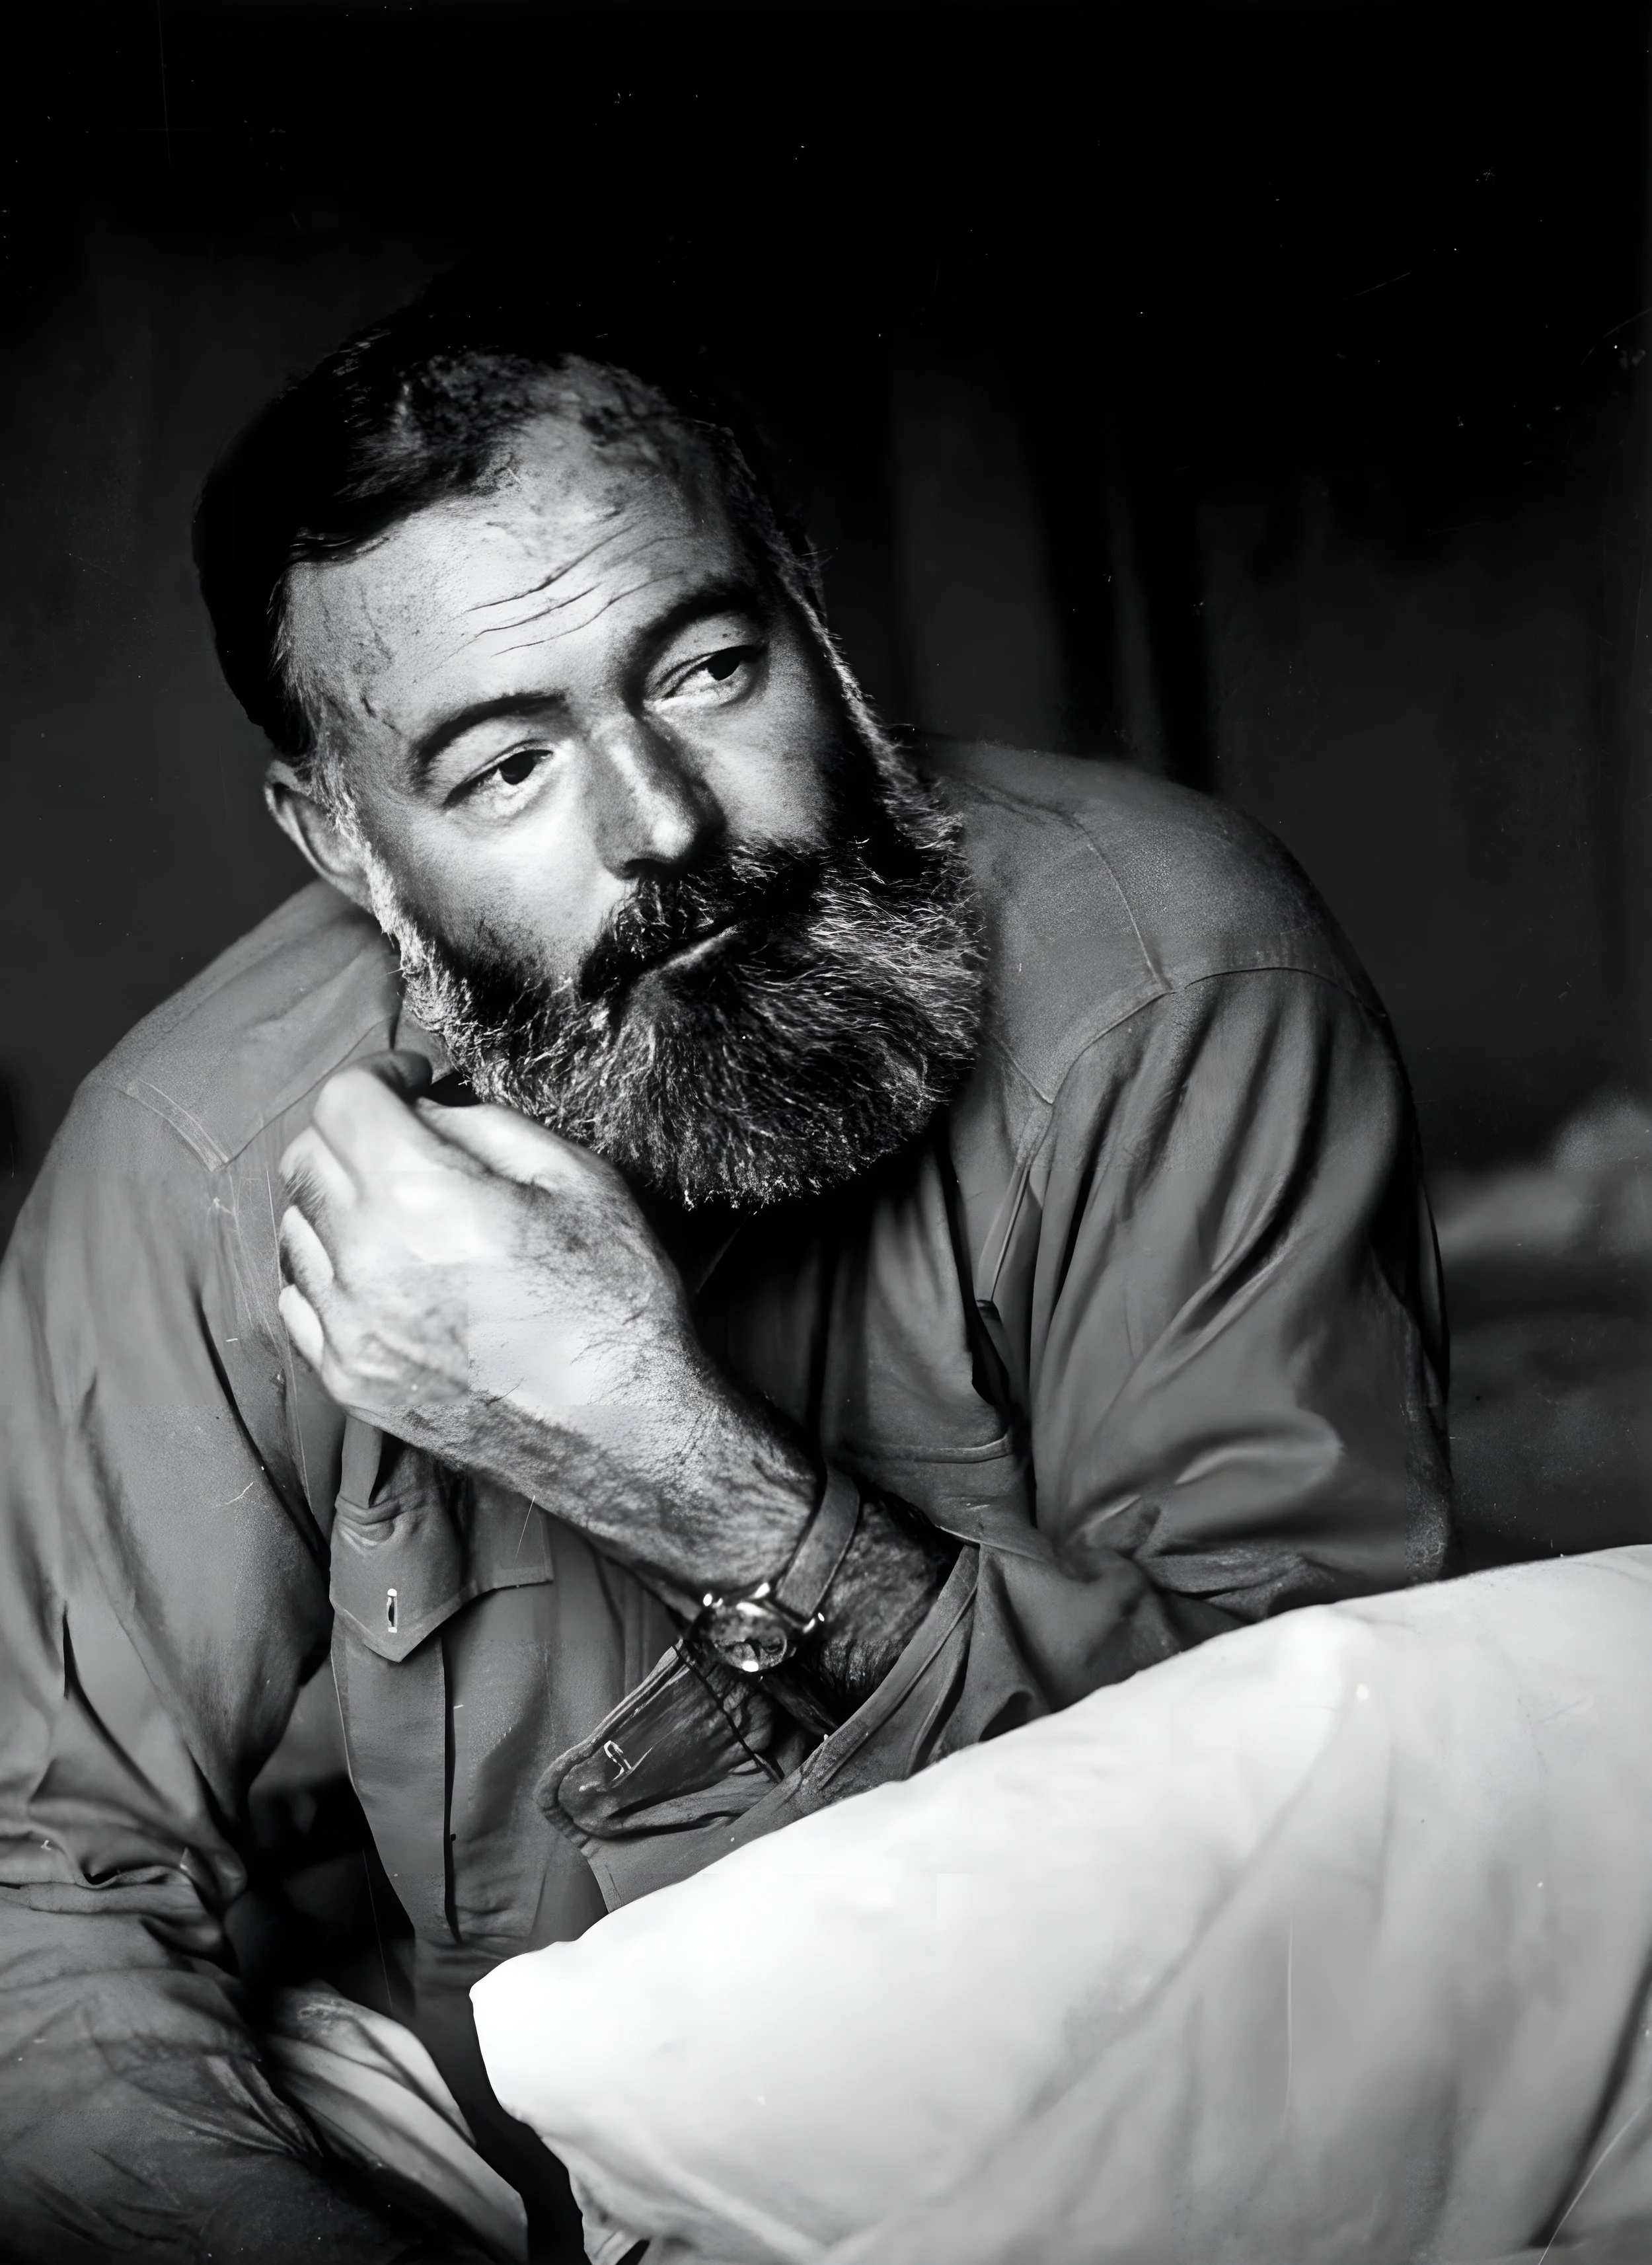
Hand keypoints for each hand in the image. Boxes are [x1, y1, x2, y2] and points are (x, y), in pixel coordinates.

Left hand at [276, 1055, 786, 1581]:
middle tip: (408, 1141)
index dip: (380, 1074)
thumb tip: (429, 1112)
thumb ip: (487, 1127)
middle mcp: (364, 1257)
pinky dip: (328, 1270)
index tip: (414, 1083)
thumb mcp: (579, 1179)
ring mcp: (347, 1325)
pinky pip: (298, 1299)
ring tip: (398, 1211)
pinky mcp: (347, 1378)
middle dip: (354, 1133)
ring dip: (336, 1202)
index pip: (343, 1099)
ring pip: (295, 1227)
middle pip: (306, 1157)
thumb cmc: (614, 1304)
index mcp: (420, 1194)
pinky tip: (382, 1272)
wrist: (619, 1432)